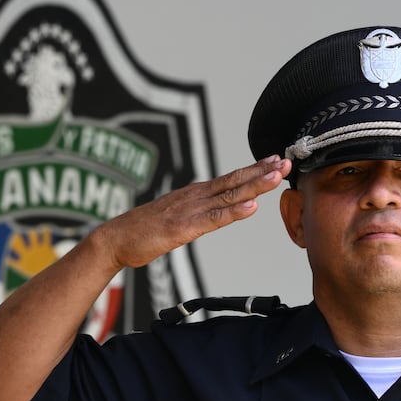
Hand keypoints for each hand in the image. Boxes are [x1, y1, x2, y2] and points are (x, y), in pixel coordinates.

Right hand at [90, 155, 290, 270]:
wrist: (113, 239)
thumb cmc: (141, 232)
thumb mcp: (175, 220)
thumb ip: (196, 214)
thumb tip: (214, 211)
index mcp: (193, 195)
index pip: (229, 179)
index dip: (254, 170)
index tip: (275, 161)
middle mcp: (194, 197)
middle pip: (234, 181)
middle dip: (262, 171)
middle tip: (286, 160)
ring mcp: (188, 210)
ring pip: (228, 196)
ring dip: (255, 186)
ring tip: (276, 177)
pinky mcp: (182, 227)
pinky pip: (213, 219)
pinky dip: (233, 212)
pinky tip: (251, 207)